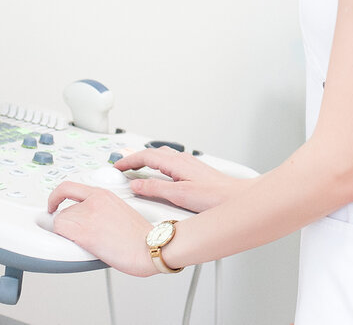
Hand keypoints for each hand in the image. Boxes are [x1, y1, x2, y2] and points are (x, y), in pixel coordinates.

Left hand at [46, 182, 156, 275]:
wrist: (149, 247)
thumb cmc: (141, 237)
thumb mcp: (121, 212)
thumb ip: (102, 210)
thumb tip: (90, 222)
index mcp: (104, 194)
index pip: (69, 187)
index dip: (56, 196)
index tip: (53, 204)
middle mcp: (94, 201)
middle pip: (63, 209)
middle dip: (67, 223)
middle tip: (76, 235)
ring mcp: (88, 215)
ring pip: (60, 222)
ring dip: (68, 233)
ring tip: (89, 243)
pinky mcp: (83, 232)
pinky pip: (59, 231)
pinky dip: (63, 239)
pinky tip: (80, 246)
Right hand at [116, 147, 253, 212]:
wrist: (236, 199)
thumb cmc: (214, 197)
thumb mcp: (179, 195)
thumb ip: (155, 188)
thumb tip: (136, 184)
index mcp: (176, 162)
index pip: (146, 156)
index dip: (129, 161)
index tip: (116, 167)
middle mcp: (183, 160)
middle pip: (153, 153)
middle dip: (135, 159)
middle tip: (122, 168)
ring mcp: (189, 164)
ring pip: (162, 157)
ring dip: (146, 161)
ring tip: (135, 170)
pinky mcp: (194, 171)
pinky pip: (170, 163)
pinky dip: (157, 166)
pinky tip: (158, 175)